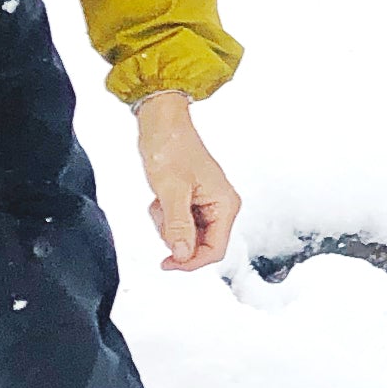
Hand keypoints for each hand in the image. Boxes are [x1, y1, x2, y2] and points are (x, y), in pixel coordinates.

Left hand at [134, 89, 240, 269]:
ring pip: (189, 236)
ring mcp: (208, 204)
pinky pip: (181, 224)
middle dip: (177, 238)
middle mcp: (221, 206)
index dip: (191, 261)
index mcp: (225, 204)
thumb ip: (178, 226)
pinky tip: (161, 199)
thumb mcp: (171, 191)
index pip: (215, 250)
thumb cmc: (171, 147)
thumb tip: (183, 254)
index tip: (168, 262)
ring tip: (161, 203)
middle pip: (202, 245)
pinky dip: (167, 218)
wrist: (161, 124)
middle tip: (162, 219)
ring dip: (169, 227)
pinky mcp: (194, 201)